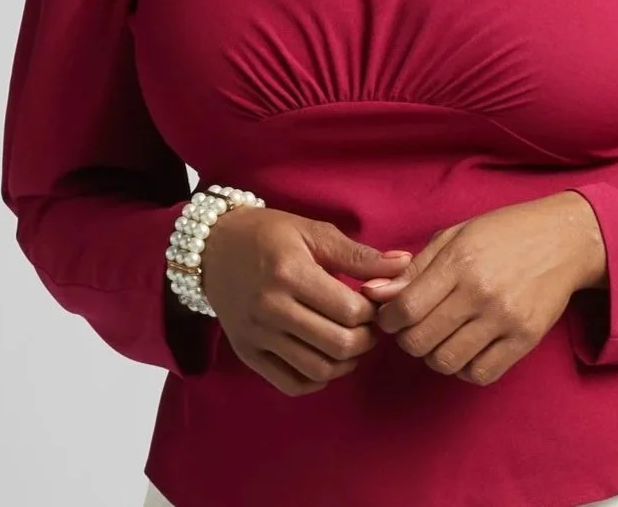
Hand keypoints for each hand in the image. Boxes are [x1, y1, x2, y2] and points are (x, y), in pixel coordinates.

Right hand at [200, 205, 411, 396]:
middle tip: (369, 327)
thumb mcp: (313, 232)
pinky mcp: (246, 353)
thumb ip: (358, 254)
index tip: (374, 303)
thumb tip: (404, 263)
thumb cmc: (269, 234)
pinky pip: (290, 384)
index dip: (374, 313)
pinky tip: (326, 359)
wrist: (213, 247)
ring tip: (351, 342)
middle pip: (339, 346)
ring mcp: (256, 335)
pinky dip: (316, 380)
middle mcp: (270, 308)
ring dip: (346, 363)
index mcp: (290, 273)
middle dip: (366, 340)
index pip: (350, 312)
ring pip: (318, 370)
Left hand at [357, 191, 607, 385]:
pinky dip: (464, 368)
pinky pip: (480, 374)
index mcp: (459, 262)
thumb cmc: (502, 233)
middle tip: (412, 328)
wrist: (563, 239)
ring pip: (446, 362)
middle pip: (420, 341)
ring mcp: (505, 319)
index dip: (387, 320)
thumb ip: (413, 268)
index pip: (405, 308)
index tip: (389, 317)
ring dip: (433, 355)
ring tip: (439, 336)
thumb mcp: (454, 236)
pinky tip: (464, 347)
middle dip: (406, 340)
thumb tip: (373, 294)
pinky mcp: (525, 339)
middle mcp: (481, 293)